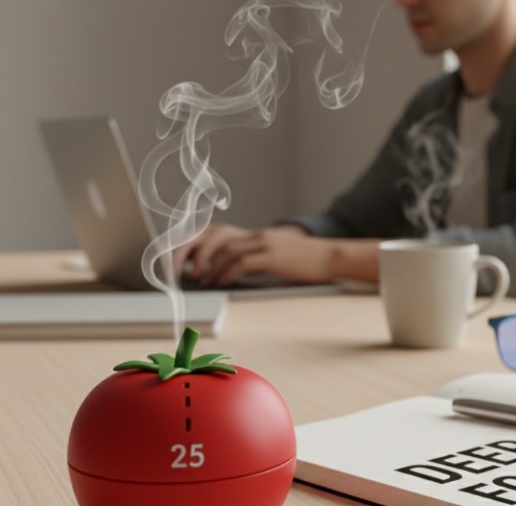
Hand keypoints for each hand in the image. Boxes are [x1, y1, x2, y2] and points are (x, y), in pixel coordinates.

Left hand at [174, 223, 338, 286]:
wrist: (331, 256)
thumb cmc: (306, 260)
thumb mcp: (279, 254)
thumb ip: (258, 256)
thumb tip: (234, 270)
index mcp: (257, 234)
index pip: (219, 233)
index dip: (198, 245)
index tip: (185, 259)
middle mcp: (258, 235)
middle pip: (216, 238)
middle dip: (195, 254)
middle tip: (184, 270)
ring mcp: (265, 244)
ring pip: (226, 251)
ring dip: (209, 267)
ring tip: (201, 280)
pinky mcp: (273, 256)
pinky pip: (242, 263)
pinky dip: (226, 273)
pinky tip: (220, 283)